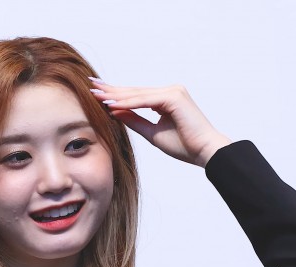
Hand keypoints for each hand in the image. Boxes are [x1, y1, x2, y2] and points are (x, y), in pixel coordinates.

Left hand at [89, 80, 231, 167]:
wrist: (205, 152)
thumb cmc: (184, 145)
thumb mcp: (152, 133)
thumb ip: (135, 121)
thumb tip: (114, 112)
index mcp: (166, 99)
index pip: (136, 96)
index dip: (116, 94)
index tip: (96, 94)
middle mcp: (170, 91)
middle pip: (134, 91)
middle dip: (111, 89)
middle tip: (90, 85)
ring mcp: (173, 92)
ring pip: (138, 94)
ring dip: (116, 95)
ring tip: (95, 94)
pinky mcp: (174, 97)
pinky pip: (145, 100)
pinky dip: (128, 103)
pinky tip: (111, 104)